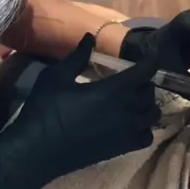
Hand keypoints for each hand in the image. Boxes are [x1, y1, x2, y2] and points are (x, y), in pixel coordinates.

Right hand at [0, 34, 159, 188]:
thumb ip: (78, 57)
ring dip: (147, 105)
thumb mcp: (56, 77)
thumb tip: (90, 37)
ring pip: (153, 115)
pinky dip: (145, 128)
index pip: (145, 72)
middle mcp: (126, 111)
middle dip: (144, 82)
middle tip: (131, 77)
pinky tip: (131, 123)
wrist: (37, 150)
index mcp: (112, 90)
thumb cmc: (45, 110)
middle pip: (150, 93)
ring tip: (132, 100)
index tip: (150, 54)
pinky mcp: (121, 149)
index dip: (151, 60)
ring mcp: (126, 132)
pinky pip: (147, 137)